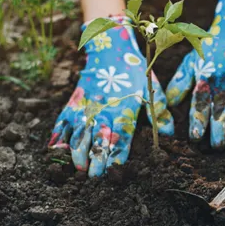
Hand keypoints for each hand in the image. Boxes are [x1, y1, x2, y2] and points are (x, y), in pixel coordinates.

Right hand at [49, 16, 173, 175]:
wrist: (108, 47)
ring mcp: (86, 107)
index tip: (115, 171)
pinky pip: (63, 122)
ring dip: (77, 153)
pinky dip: (59, 136)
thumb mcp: (151, 88)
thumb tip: (168, 134)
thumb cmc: (133, 71)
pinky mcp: (73, 102)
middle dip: (96, 160)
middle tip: (94, 178)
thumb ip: (160, 112)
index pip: (122, 137)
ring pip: (79, 134)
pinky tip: (56, 150)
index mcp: (125, 109)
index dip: (118, 155)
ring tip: (79, 169)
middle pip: (98, 140)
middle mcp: (104, 110)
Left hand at [166, 0, 224, 148]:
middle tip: (217, 146)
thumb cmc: (213, 48)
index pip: (200, 103)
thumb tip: (169, 105)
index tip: (197, 138)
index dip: (198, 122)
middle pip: (221, 111)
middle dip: (218, 132)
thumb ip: (181, 83)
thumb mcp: (192, 61)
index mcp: (207, 76)